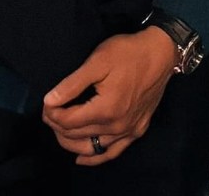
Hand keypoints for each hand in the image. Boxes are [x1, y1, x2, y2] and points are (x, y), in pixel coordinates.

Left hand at [42, 28, 177, 164]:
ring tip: (60, 128)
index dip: (51, 113)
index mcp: (105, 109)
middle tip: (51, 110)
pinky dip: (95, 157)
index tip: (46, 102)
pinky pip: (112, 152)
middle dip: (57, 124)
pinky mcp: (137, 130)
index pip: (68, 121)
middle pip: (76, 135)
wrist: (162, 52)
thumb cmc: (129, 52)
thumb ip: (72, 83)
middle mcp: (116, 126)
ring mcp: (129, 131)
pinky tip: (82, 157)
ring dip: (70, 142)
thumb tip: (49, 101)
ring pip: (91, 148)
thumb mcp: (98, 61)